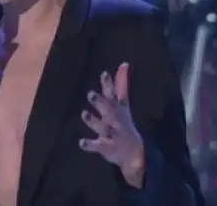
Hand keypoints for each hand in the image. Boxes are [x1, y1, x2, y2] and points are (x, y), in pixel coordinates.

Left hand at [79, 63, 144, 184]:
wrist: (134, 153)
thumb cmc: (124, 122)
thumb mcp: (123, 104)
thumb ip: (121, 84)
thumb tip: (123, 63)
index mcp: (118, 108)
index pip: (114, 94)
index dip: (109, 84)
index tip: (103, 74)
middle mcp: (115, 119)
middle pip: (108, 109)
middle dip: (100, 102)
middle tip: (90, 94)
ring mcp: (111, 133)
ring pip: (101, 126)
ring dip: (93, 120)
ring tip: (84, 114)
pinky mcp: (106, 147)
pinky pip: (97, 145)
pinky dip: (89, 144)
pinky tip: (81, 142)